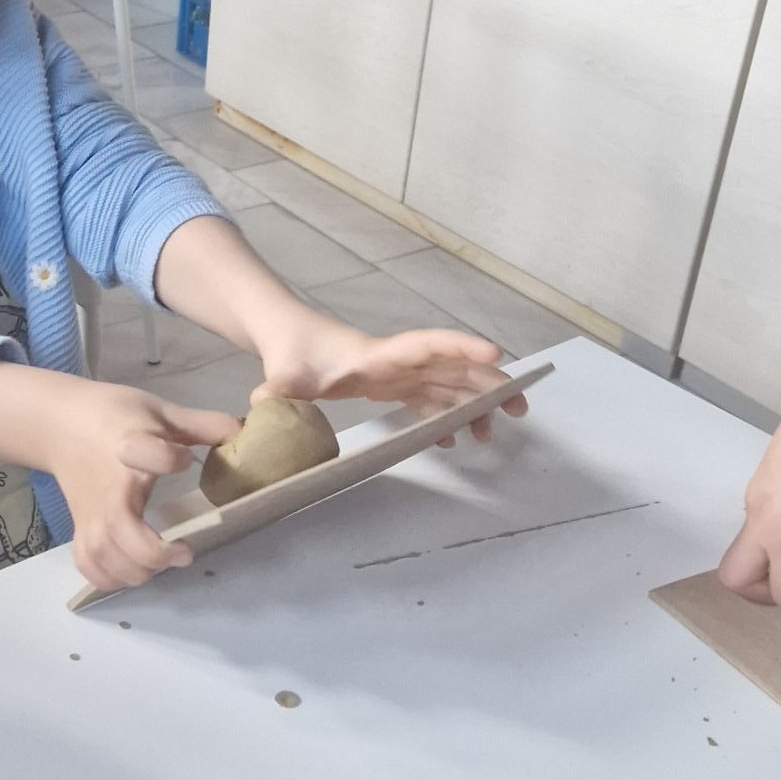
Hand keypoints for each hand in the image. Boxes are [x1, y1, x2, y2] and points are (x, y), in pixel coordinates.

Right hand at [45, 380, 237, 591]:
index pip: (142, 452)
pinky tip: (131, 572)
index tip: (184, 460)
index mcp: (129, 446)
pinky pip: (87, 561)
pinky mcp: (80, 525)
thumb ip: (201, 425)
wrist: (61, 422)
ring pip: (103, 552)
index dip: (166, 457)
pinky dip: (107, 576)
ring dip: (135, 569)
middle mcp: (108, 484)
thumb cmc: (115, 414)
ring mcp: (90, 510)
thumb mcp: (160, 410)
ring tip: (162, 564)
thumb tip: (244, 432)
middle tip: (184, 552)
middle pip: (120, 525)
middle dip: (153, 551)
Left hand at [254, 313, 520, 441]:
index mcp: (378, 355)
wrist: (288, 339)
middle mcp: (397, 362)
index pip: (427, 346)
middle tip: (520, 408)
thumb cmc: (289, 353)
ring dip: (474, 404)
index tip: (495, 354)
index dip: (461, 348)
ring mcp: (399, 373)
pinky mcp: (393, 386)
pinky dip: (446, 417)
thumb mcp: (280, 377)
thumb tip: (260, 415)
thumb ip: (274, 396)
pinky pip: (429, 400)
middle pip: (453, 367)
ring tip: (493, 434)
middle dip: (489, 383)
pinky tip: (453, 440)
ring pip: (448, 385)